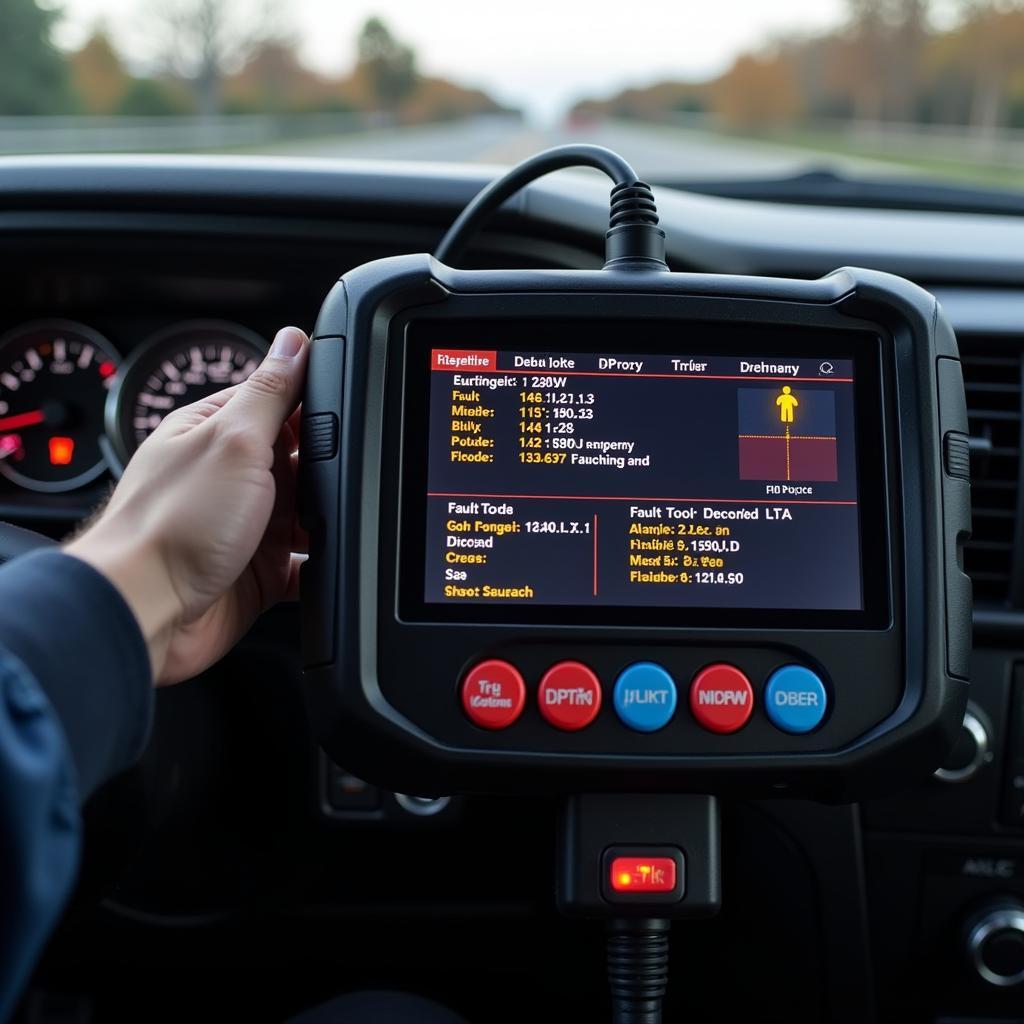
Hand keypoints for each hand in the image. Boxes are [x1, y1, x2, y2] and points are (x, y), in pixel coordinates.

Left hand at [66, 326, 309, 685]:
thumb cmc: (171, 526)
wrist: (146, 614)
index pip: (275, 399)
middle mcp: (229, 477)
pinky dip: (322, 564)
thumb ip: (270, 392)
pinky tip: (328, 561)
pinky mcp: (258, 572)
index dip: (312, 404)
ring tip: (325, 521)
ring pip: (309, 512)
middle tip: (329, 477)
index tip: (341, 412)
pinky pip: (306, 564)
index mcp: (214, 432)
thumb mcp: (233, 441)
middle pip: (299, 459)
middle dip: (325, 467)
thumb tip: (294, 341)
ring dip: (325, 517)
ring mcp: (244, 526)